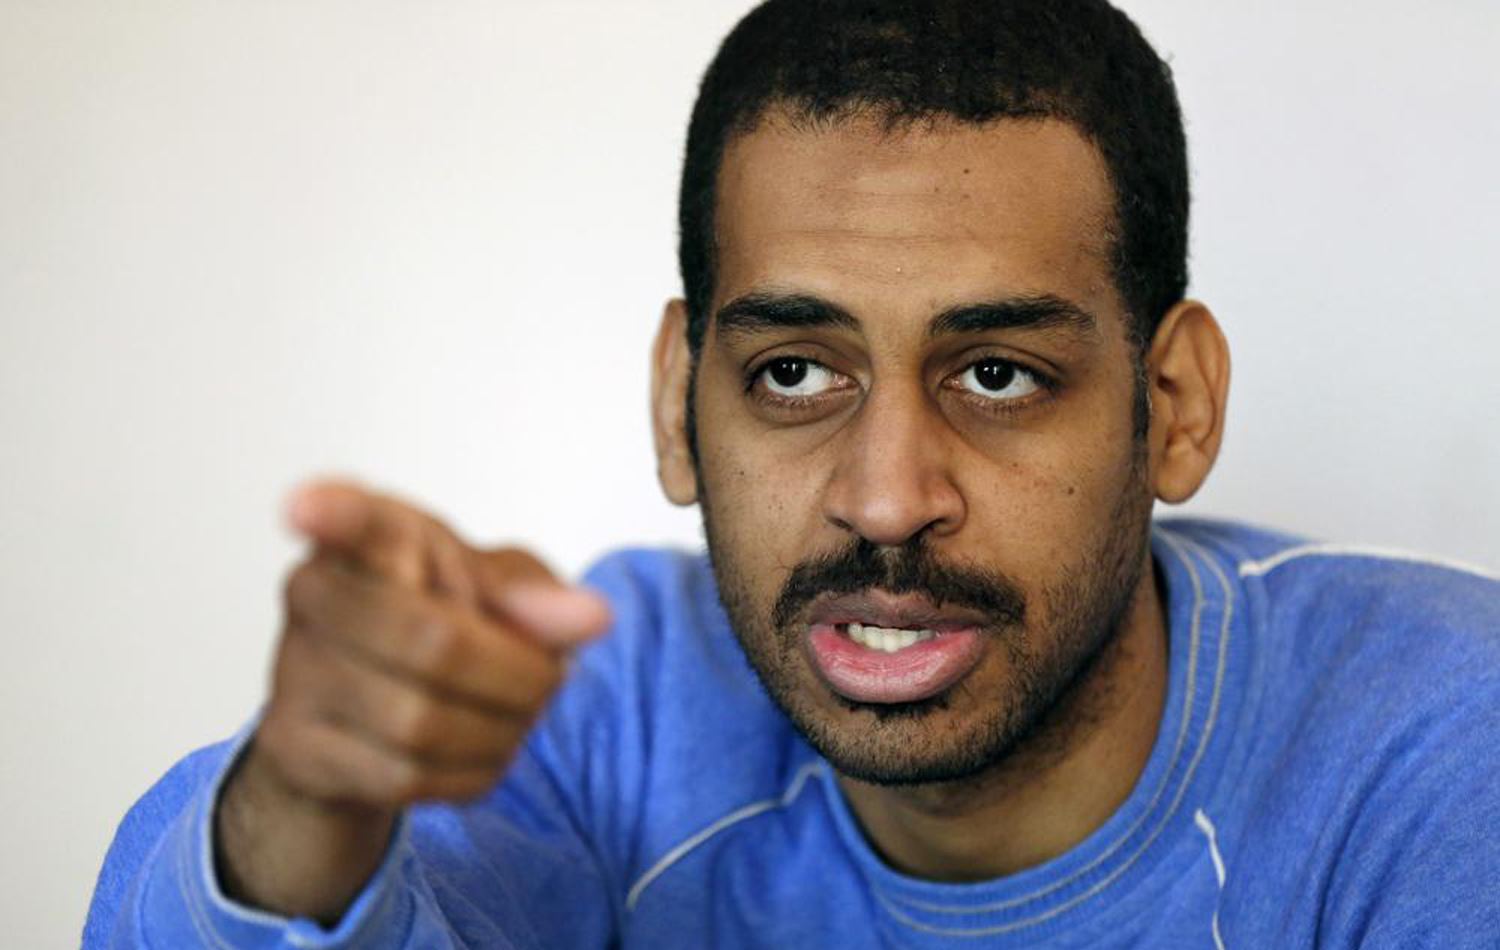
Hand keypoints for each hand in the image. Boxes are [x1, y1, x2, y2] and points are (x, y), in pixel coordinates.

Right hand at [214, 480, 610, 923]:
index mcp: (370, 537)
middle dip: (518, 675)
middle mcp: (316, 593)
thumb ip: (538, 594)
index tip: (304, 508)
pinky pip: (404, 776)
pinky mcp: (297, 747)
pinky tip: (484, 752)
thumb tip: (591, 618)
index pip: (352, 519)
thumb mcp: (496, 590)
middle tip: (549, 680)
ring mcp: (295, 673)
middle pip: (433, 641)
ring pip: (420, 722)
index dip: (332, 513)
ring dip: (500, 731)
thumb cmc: (437, 622)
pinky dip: (469, 772)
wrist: (362, 719)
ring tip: (520, 717)